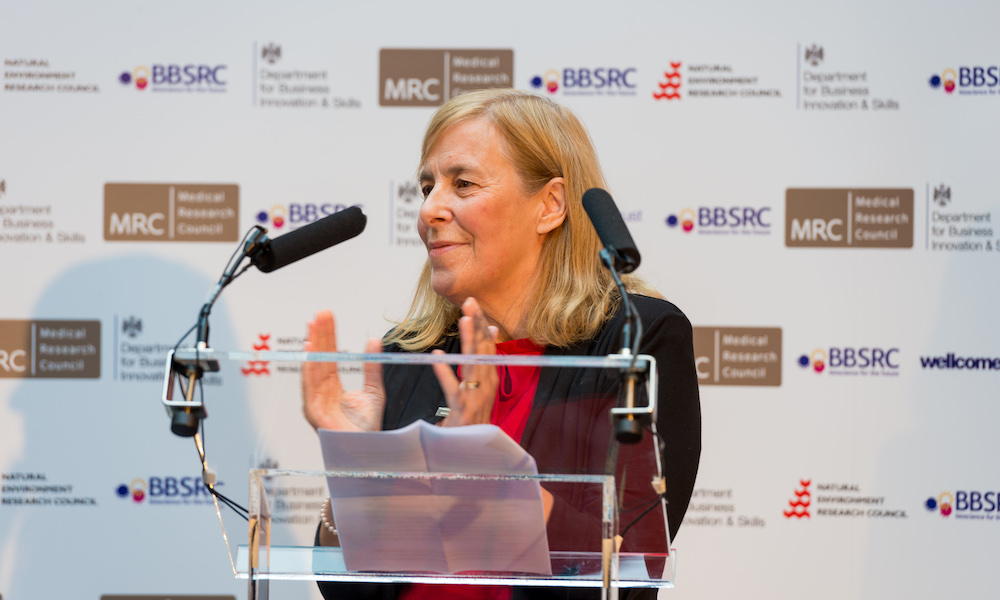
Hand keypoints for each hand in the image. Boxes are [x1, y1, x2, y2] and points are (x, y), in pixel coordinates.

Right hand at [302, 310, 384, 431]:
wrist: (367, 450)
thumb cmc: (367, 427)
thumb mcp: (374, 390)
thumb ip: (372, 366)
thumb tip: (373, 341)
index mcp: (332, 387)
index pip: (328, 355)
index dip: (327, 336)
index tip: (326, 317)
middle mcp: (321, 392)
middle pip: (319, 357)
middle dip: (319, 334)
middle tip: (320, 314)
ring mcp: (315, 401)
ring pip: (312, 367)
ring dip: (312, 345)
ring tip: (313, 325)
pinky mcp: (313, 411)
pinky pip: (309, 386)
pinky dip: (309, 367)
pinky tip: (310, 351)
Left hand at [433, 297, 499, 426]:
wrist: (468, 455)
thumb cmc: (471, 420)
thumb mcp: (480, 388)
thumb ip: (483, 361)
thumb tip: (490, 331)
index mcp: (490, 381)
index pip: (488, 347)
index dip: (481, 325)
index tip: (474, 305)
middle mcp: (487, 388)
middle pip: (484, 351)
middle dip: (478, 325)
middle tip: (470, 302)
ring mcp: (476, 400)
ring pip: (474, 365)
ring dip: (469, 341)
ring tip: (463, 320)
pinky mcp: (462, 412)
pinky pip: (453, 389)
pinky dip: (445, 372)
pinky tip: (437, 357)